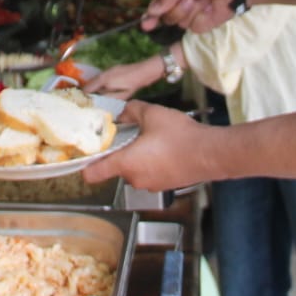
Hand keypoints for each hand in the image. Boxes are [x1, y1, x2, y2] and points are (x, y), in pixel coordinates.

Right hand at [83, 59, 162, 99]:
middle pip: (90, 83)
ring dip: (93, 88)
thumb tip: (98, 102)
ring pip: (95, 80)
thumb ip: (108, 98)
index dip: (84, 96)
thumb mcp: (122, 95)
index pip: (88, 88)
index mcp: (103, 80)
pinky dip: (99, 84)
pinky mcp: (112, 70)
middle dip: (87, 92)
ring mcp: (107, 70)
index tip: (82, 103)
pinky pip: (101, 78)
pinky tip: (103, 90)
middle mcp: (103, 74)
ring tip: (93, 98)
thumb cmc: (134, 84)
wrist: (144, 71)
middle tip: (86, 102)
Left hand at [83, 101, 219, 189]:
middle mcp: (135, 178)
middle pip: (115, 168)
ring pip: (133, 170)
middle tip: (126, 134)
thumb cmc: (181, 137)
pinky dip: (150, 162)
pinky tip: (162, 147)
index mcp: (125, 163)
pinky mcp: (164, 184)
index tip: (86, 153)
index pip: (92, 174)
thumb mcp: (151, 114)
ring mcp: (150, 184)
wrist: (211, 153)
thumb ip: (131, 110)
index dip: (84, 164)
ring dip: (136, 157)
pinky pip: (149, 173)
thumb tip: (122, 110)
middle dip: (119, 152)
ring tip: (149, 139)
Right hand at [144, 0, 235, 32]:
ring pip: (180, 23)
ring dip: (191, 12)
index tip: (145, 25)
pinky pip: (195, 28)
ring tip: (204, 1)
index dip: (150, 16)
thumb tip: (151, 11)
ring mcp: (192, 15)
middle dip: (177, 9)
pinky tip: (211, 10)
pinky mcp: (203, 24)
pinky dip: (202, 19)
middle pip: (167, 17)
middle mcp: (180, 4)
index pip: (157, 6)